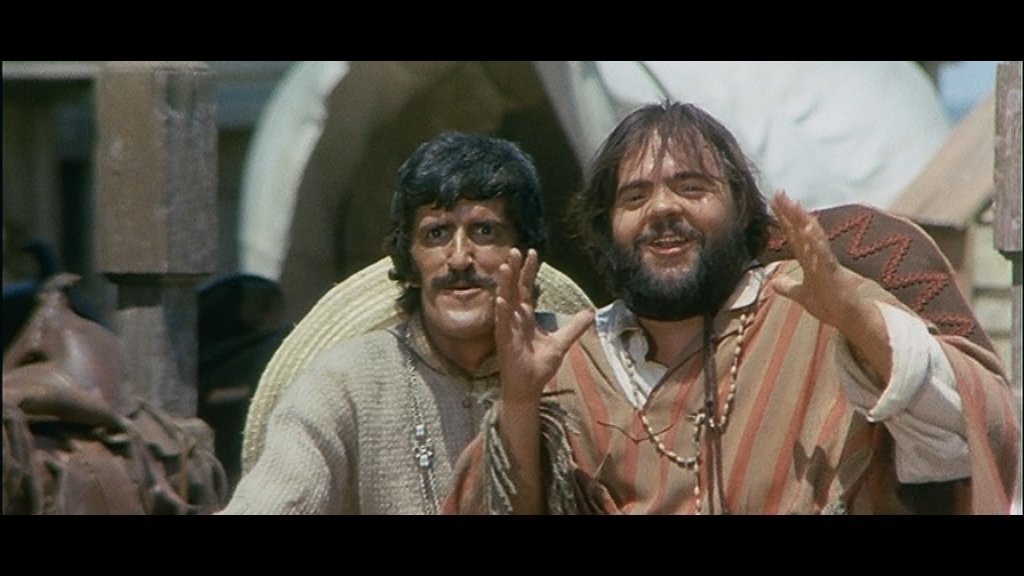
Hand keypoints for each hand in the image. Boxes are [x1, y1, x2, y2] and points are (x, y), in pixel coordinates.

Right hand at [494, 248, 593, 405]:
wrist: (529, 388)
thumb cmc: (539, 366)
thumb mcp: (561, 343)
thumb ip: (574, 327)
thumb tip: (590, 313)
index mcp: (525, 317)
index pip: (526, 288)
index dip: (528, 271)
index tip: (532, 253)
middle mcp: (514, 318)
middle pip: (513, 289)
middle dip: (514, 270)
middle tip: (515, 250)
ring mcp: (507, 328)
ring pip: (504, 301)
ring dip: (504, 284)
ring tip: (503, 266)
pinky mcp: (504, 341)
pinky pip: (502, 323)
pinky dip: (502, 311)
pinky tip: (501, 299)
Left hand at [769, 191, 890, 380]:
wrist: (851, 320)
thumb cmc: (830, 305)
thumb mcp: (802, 296)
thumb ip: (789, 288)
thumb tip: (775, 283)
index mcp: (809, 260)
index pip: (793, 235)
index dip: (783, 219)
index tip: (772, 201)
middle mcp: (817, 257)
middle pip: (801, 231)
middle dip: (790, 213)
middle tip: (779, 194)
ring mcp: (826, 263)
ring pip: (813, 238)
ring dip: (803, 221)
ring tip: (793, 205)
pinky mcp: (834, 274)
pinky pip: (824, 255)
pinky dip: (816, 243)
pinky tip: (809, 229)